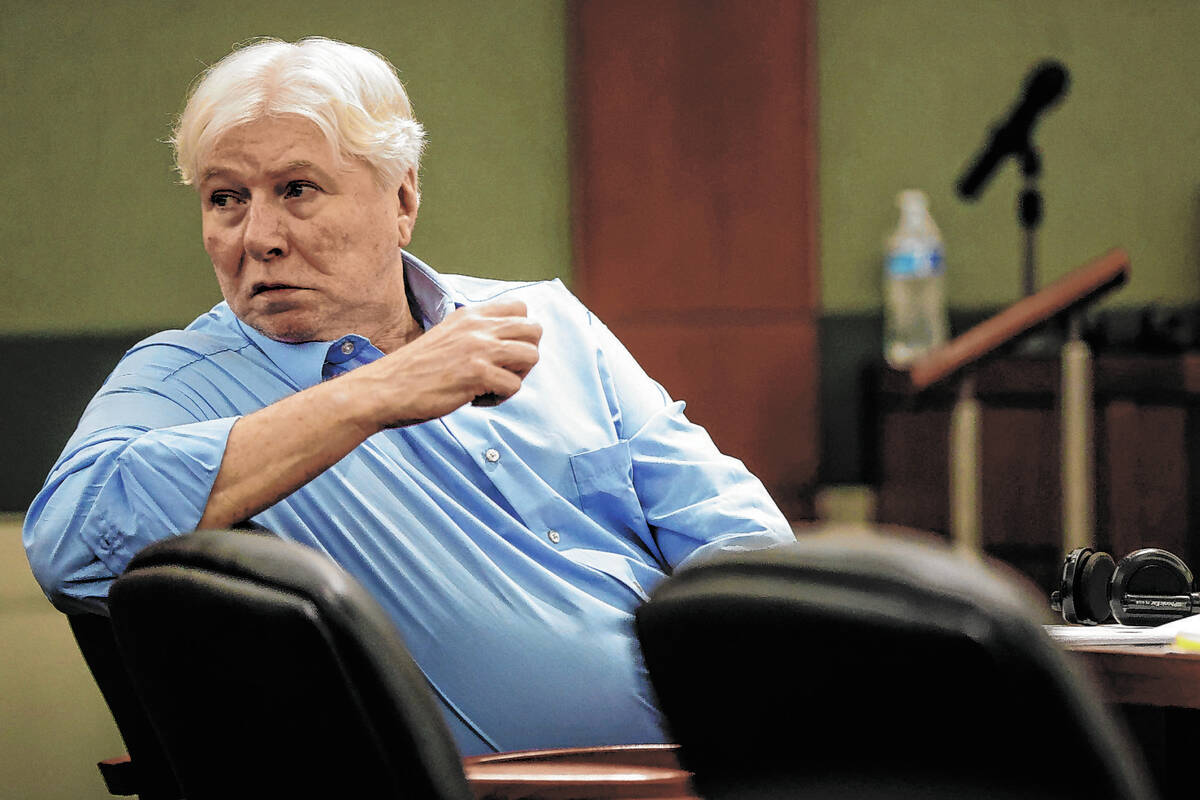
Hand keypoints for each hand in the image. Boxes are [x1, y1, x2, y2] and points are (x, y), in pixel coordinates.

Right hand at [349, 300, 541, 428]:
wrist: (386, 388)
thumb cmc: (416, 369)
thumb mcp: (448, 335)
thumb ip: (475, 332)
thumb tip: (508, 341)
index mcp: (471, 314)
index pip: (520, 307)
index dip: (520, 333)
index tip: (501, 352)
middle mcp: (478, 326)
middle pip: (535, 330)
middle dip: (525, 355)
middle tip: (502, 371)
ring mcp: (478, 348)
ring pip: (532, 356)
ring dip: (517, 376)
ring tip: (492, 386)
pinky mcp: (477, 373)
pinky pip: (514, 385)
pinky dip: (499, 398)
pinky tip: (476, 399)